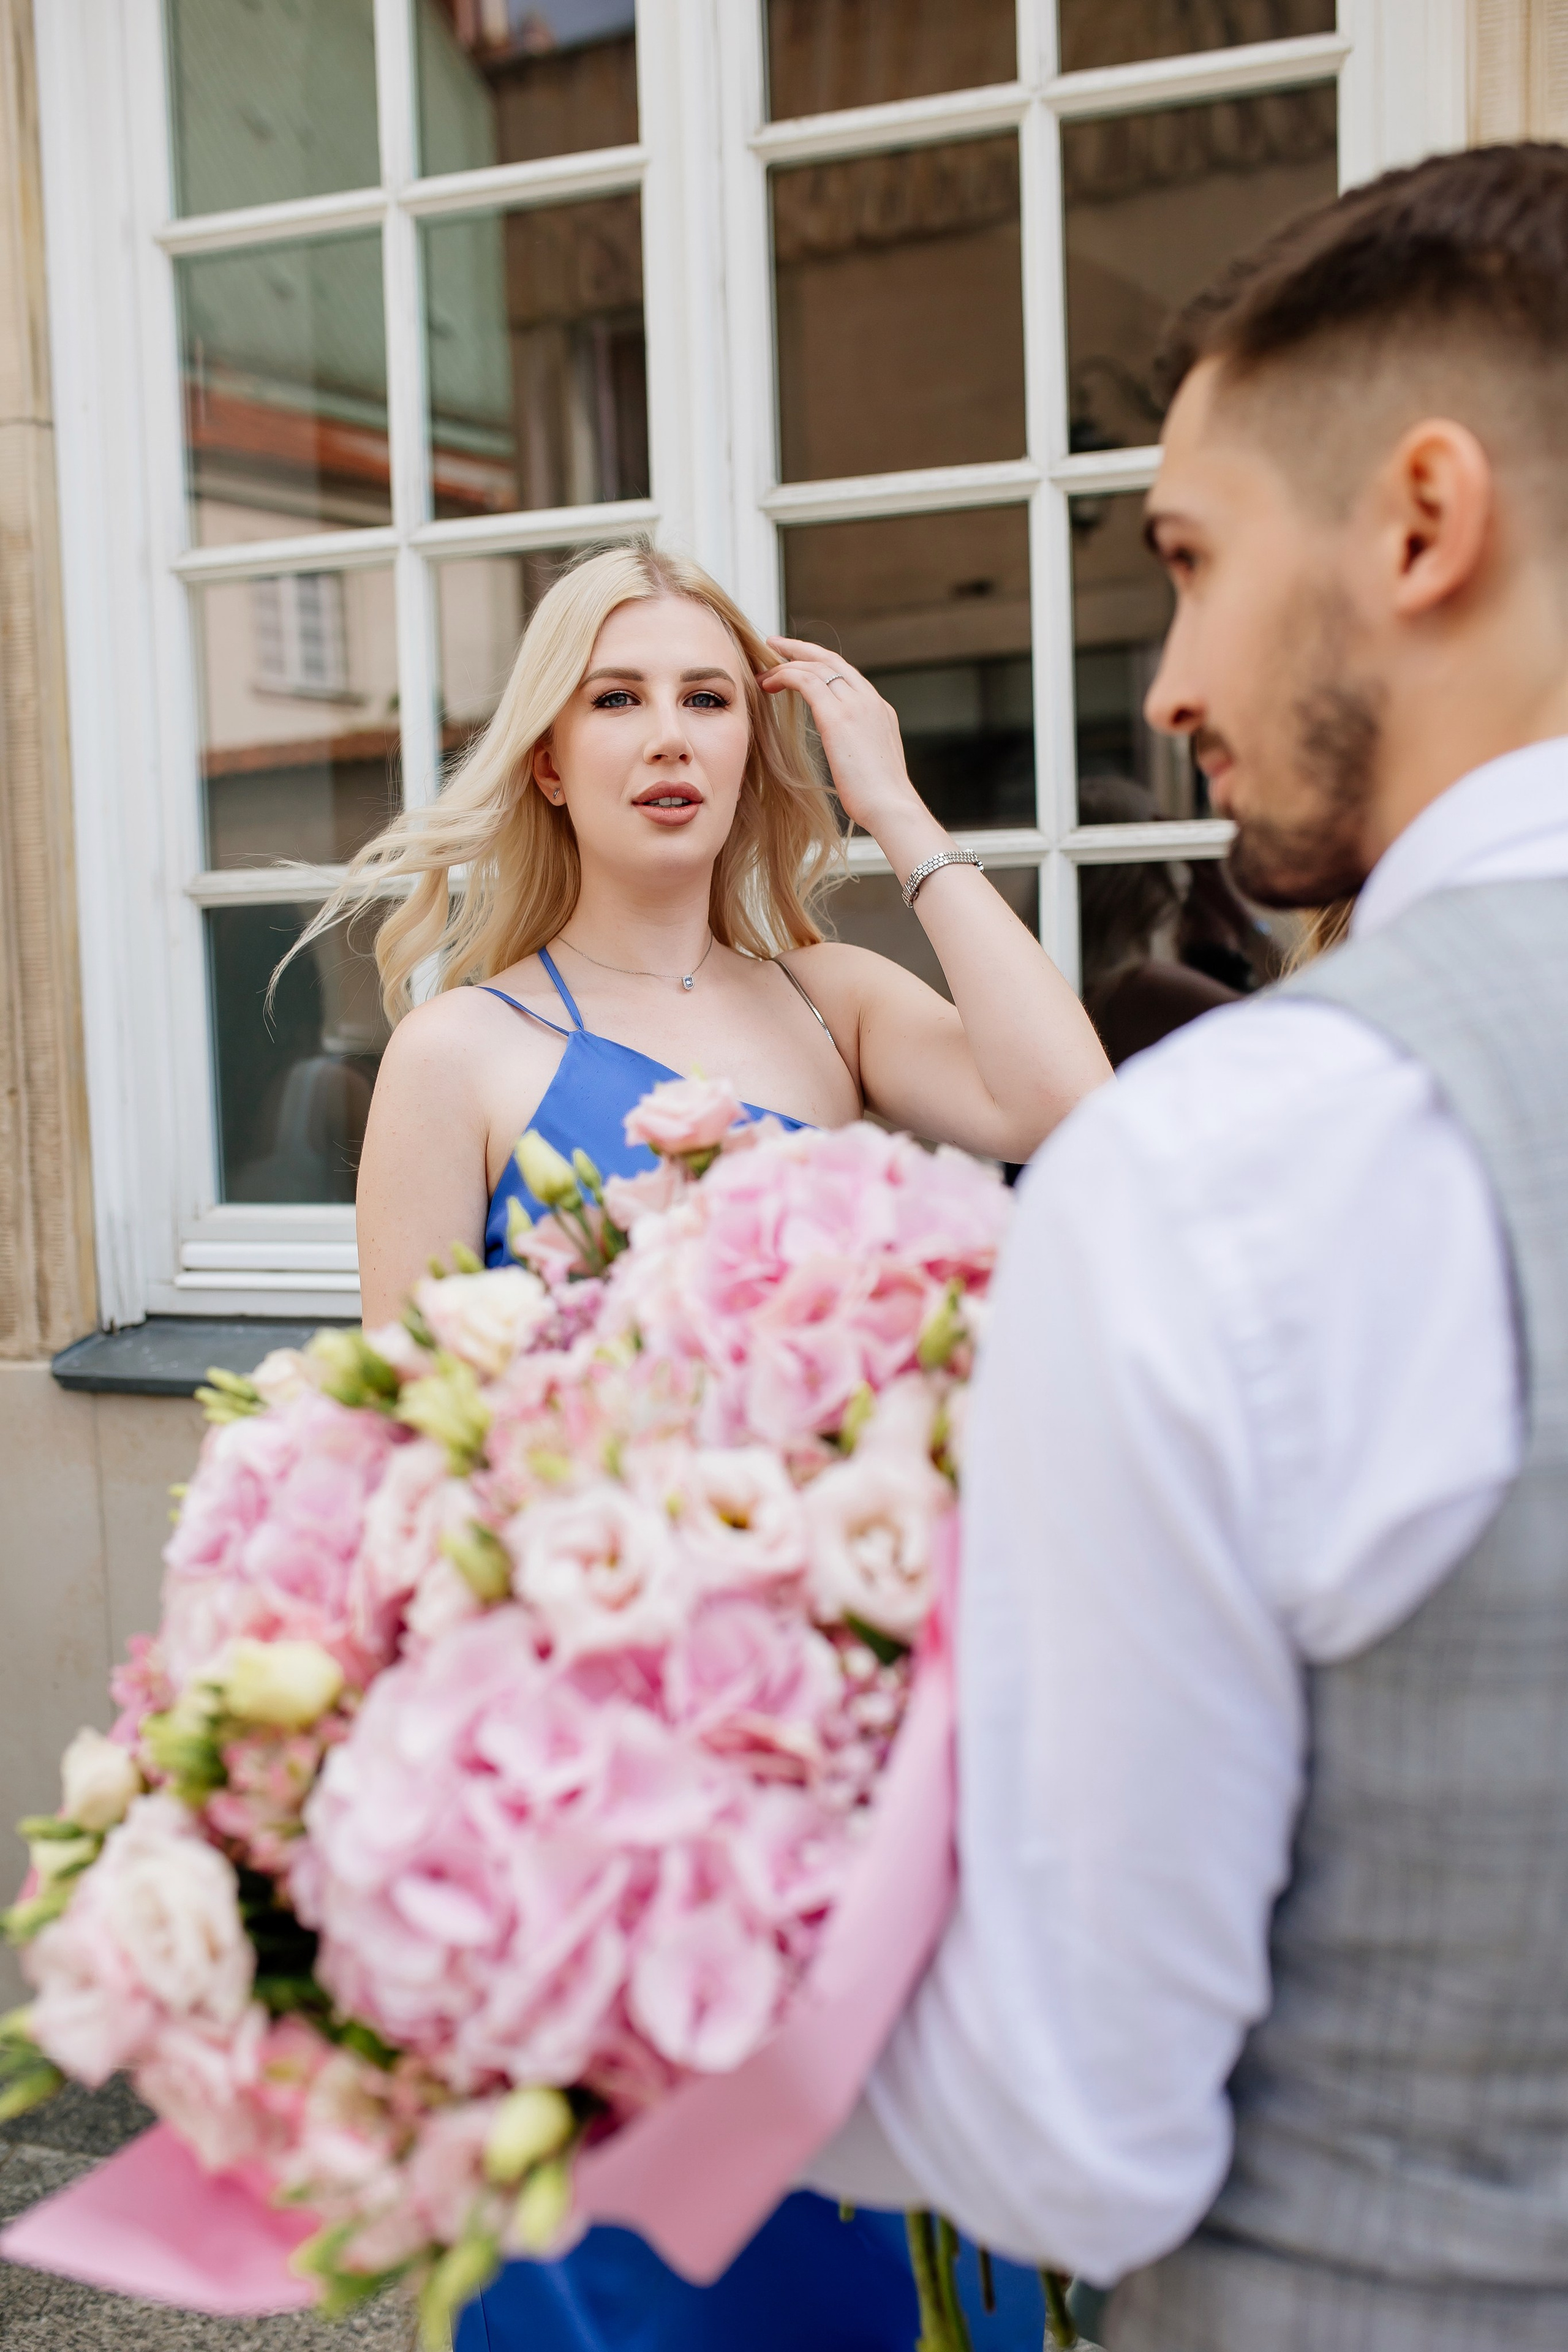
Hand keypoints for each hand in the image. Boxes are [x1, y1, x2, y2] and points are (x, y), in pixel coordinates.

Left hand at [761, 639, 936, 852]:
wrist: (891, 807)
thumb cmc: (879, 798)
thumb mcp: (871, 763)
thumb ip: (858, 746)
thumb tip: (845, 753)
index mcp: (879, 710)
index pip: (846, 673)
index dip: (818, 663)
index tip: (798, 661)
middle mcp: (869, 700)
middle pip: (831, 659)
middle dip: (800, 648)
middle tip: (774, 644)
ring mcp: (856, 704)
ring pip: (816, 666)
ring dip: (786, 665)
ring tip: (763, 672)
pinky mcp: (838, 716)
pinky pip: (806, 681)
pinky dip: (785, 676)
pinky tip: (768, 684)